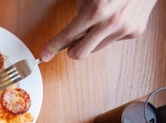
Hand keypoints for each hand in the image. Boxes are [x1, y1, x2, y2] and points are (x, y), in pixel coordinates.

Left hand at [41, 0, 156, 60]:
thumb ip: (78, 14)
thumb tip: (68, 34)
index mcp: (96, 10)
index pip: (68, 36)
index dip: (53, 47)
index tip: (44, 55)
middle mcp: (111, 22)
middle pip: (80, 53)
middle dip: (72, 50)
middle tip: (71, 43)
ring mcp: (124, 29)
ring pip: (96, 48)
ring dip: (93, 39)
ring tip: (99, 22)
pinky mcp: (135, 32)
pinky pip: (112, 41)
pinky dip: (108, 34)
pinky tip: (114, 20)